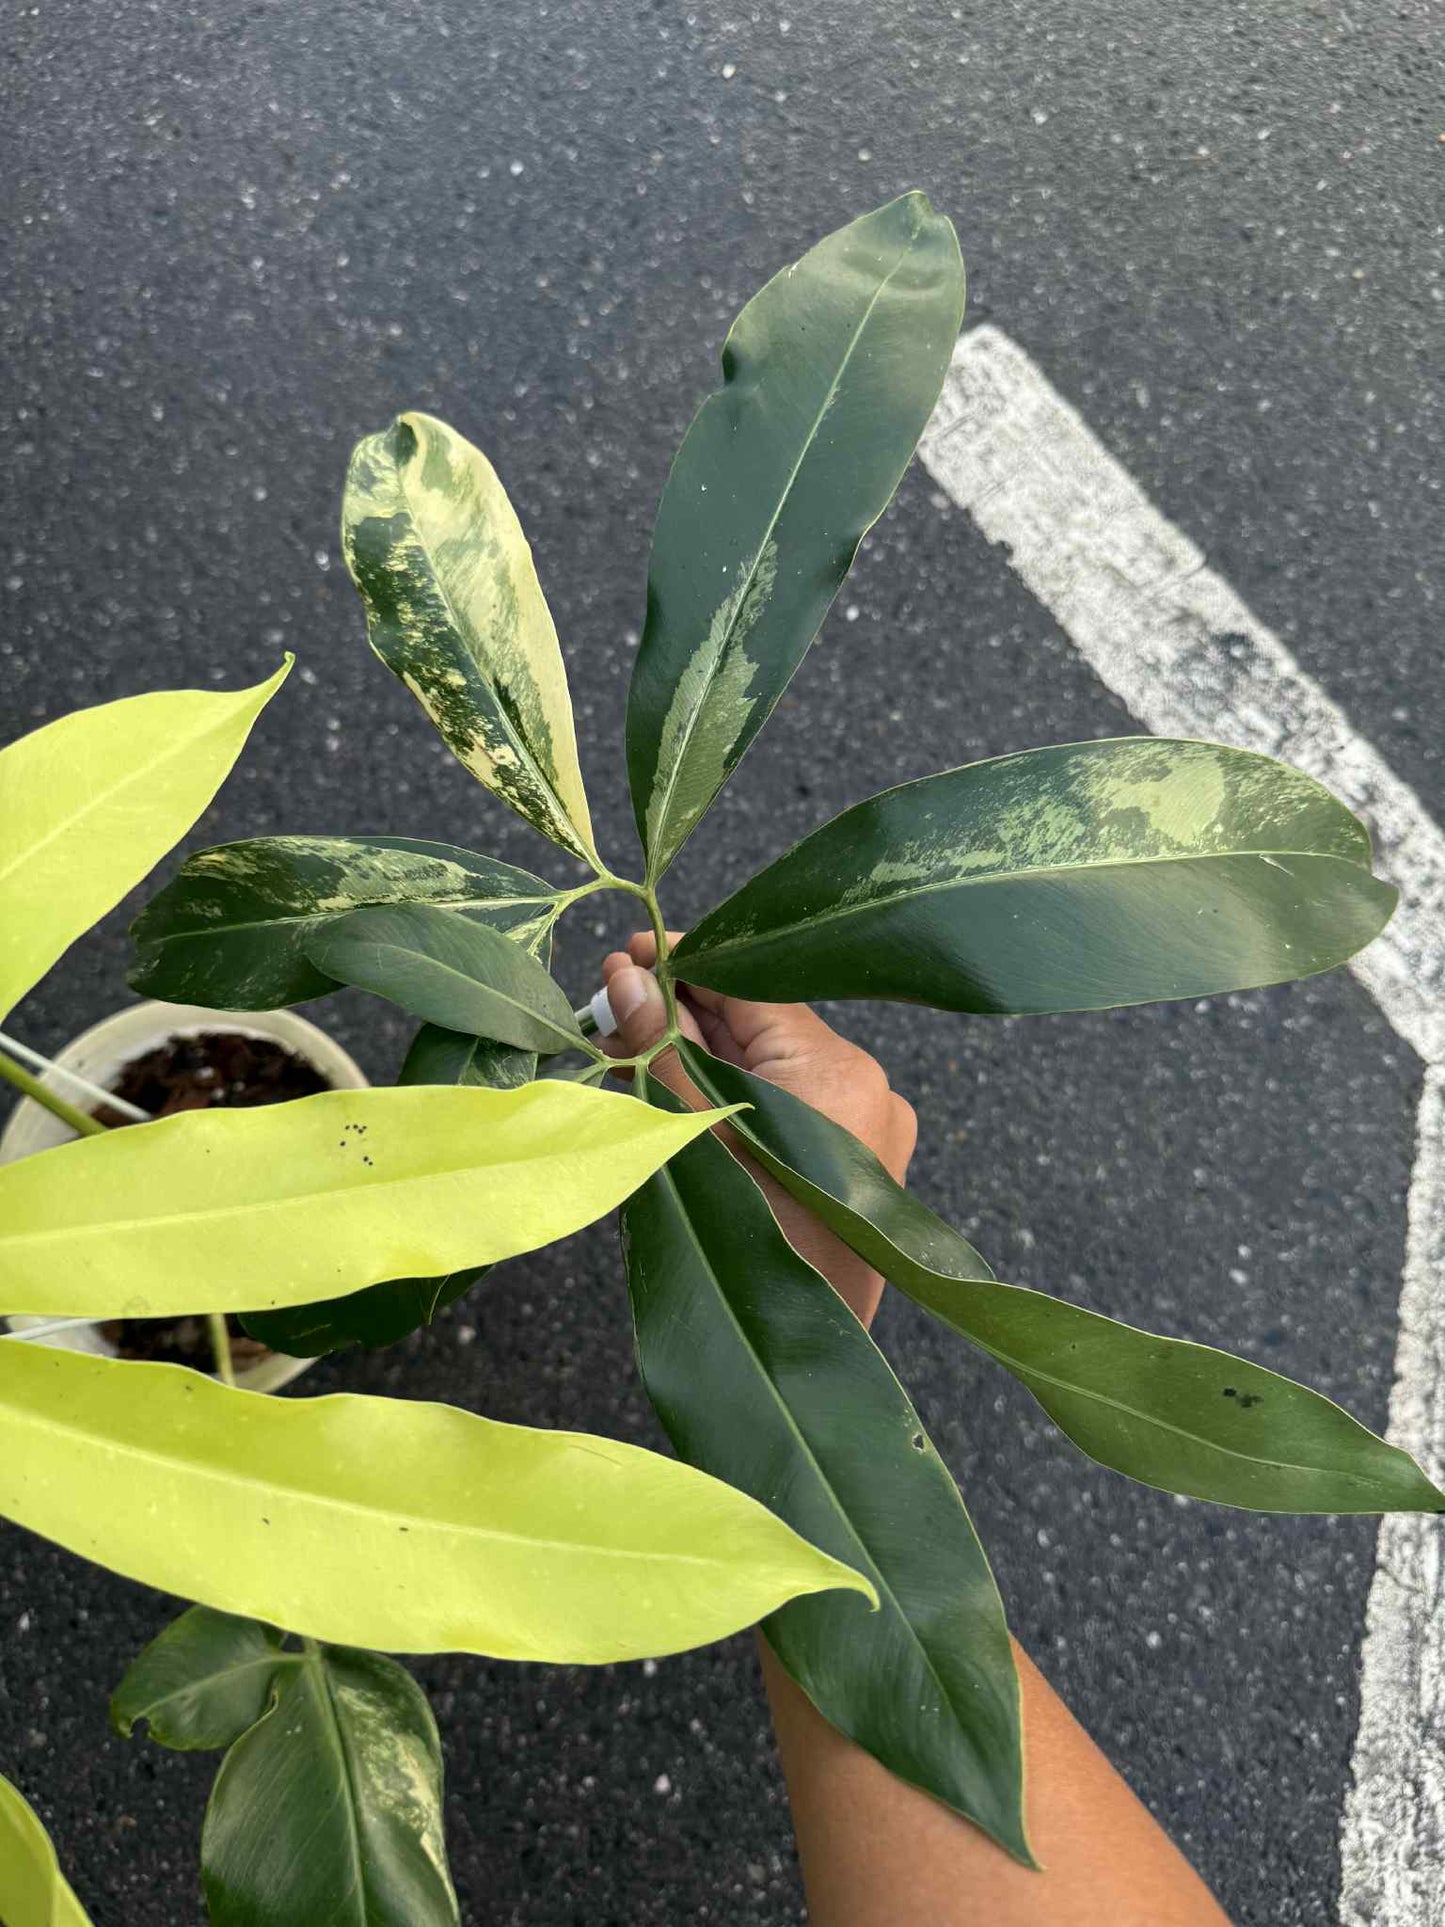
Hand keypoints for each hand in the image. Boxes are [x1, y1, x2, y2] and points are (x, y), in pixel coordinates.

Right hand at [599, 933, 916, 1326]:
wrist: (801, 1368)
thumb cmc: (744, 1254)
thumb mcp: (689, 1137)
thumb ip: (660, 1051)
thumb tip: (625, 975)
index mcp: (838, 1075)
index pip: (753, 982)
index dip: (684, 964)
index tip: (625, 955)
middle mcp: (869, 1089)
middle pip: (760, 1024)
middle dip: (680, 1015)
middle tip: (607, 1011)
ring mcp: (870, 1126)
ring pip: (768, 1064)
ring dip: (697, 1056)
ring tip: (625, 1055)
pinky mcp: (856, 1160)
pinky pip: (785, 1104)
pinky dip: (729, 1095)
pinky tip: (671, 1096)